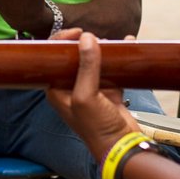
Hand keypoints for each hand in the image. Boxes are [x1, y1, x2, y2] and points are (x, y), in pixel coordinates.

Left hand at [46, 30, 138, 158]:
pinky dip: (118, 59)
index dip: (62, 42)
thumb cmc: (96, 128)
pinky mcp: (109, 92)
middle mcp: (71, 88)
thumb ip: (86, 66)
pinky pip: (111, 70)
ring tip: (111, 43)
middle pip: (74, 58)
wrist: (122, 146)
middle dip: (85, 44)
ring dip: (102, 50)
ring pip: (94, 62)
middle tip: (96, 37)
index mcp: (57, 90)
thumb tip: (87, 38)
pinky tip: (126, 46)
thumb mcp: (86, 96)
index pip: (53, 59)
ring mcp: (91, 90)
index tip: (78, 32)